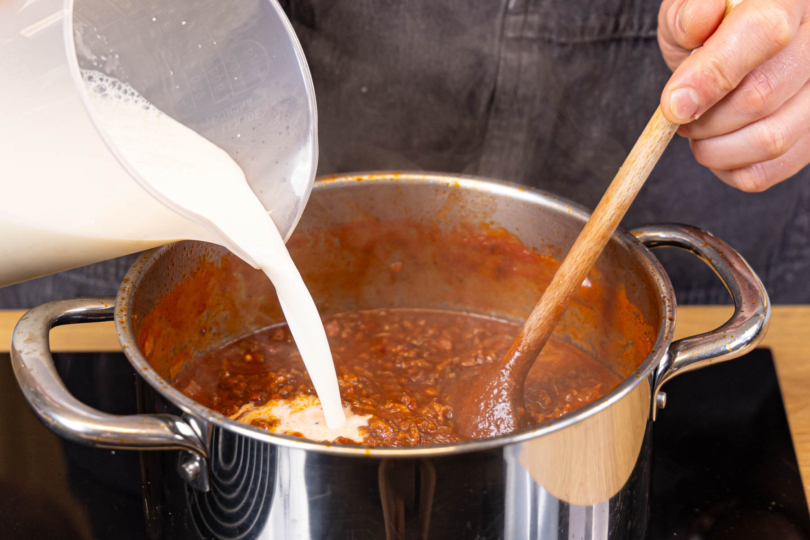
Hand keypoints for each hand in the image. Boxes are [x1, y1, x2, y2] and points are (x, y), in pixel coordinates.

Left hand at [658, 0, 809, 191]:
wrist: (728, 40)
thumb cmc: (708, 21)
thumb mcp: (688, 6)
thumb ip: (689, 15)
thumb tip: (699, 23)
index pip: (764, 32)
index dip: (712, 75)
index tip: (673, 105)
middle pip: (761, 97)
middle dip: (703, 118)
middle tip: (678, 113)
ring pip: (771, 141)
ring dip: (714, 149)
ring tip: (696, 129)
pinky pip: (769, 171)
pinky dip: (729, 169)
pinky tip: (715, 146)